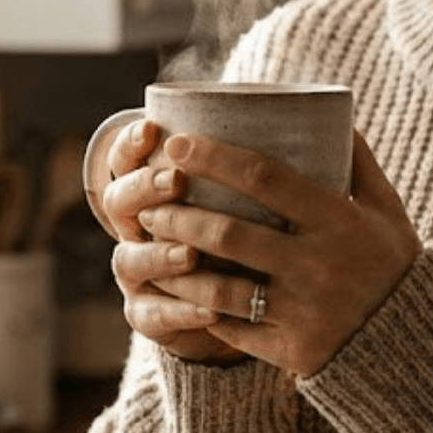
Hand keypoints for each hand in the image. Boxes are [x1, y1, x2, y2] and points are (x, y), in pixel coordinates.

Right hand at [100, 118, 246, 364]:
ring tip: (188, 253)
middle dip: (144, 188)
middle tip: (176, 181)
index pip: (126, 158)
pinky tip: (210, 312)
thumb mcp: (257, 199)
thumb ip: (266, 168)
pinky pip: (154, 315)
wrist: (235, 304)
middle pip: (119, 203)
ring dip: (159, 255)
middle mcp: (137, 228)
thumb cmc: (255, 236)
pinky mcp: (150, 314)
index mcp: (153, 190)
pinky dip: (181, 312)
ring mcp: (139, 273)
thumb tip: (313, 117)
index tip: (153, 129)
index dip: (131, 143)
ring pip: (129, 261)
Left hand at [137, 132, 420, 376]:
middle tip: (148, 203)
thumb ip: (359, 164)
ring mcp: (303, 311)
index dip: (214, 157)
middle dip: (178, 215)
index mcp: (338, 221)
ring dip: (177, 267)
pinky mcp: (291, 350)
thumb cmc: (393, 268)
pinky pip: (232, 329)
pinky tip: (174, 293)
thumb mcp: (387, 211)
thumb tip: (335, 114)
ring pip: (221, 288)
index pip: (265, 177)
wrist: (416, 348)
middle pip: (229, 233)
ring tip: (150, 247)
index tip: (176, 144)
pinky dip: (199, 311)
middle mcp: (318, 265)